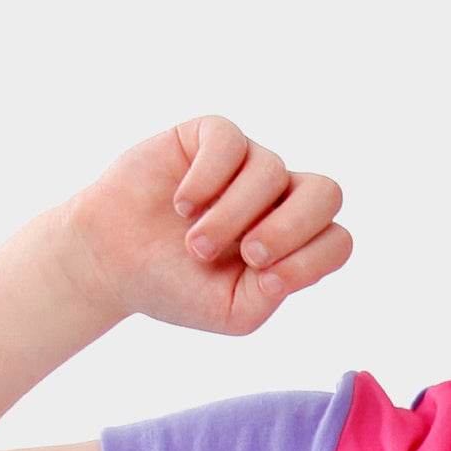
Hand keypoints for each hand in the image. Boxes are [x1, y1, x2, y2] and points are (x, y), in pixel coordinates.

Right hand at [55, 116, 351, 334]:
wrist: (114, 262)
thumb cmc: (178, 288)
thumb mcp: (234, 312)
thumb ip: (273, 295)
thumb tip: (289, 261)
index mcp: (294, 244)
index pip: (336, 240)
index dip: (312, 258)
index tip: (266, 280)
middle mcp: (278, 200)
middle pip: (325, 193)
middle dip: (292, 226)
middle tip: (250, 254)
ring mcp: (247, 166)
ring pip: (271, 170)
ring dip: (232, 214)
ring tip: (195, 244)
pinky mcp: (210, 138)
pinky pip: (230, 143)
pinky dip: (208, 179)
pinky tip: (183, 206)